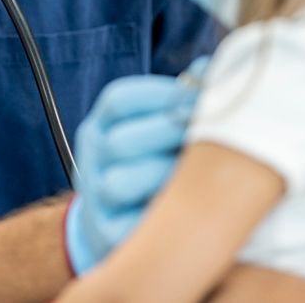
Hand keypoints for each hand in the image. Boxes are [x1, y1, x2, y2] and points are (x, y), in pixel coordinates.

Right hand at [63, 57, 209, 274]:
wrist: (120, 222)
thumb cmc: (154, 163)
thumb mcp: (157, 128)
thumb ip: (180, 101)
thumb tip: (208, 68)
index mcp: (100, 125)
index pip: (119, 100)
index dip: (166, 97)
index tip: (207, 99)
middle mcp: (90, 158)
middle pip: (121, 141)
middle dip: (172, 139)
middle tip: (214, 140)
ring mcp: (93, 197)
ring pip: (120, 183)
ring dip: (165, 179)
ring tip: (201, 178)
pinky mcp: (104, 235)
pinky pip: (131, 226)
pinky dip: (162, 218)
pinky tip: (189, 209)